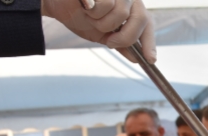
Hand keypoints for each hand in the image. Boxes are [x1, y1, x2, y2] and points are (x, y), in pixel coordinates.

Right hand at [41, 0, 155, 62]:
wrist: (57, 5)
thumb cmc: (80, 16)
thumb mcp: (103, 35)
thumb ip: (121, 44)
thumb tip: (137, 58)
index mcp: (131, 7)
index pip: (147, 22)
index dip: (150, 41)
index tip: (150, 59)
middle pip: (140, 18)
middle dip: (125, 36)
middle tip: (110, 41)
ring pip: (121, 13)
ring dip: (102, 22)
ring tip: (90, 15)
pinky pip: (104, 3)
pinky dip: (92, 10)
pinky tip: (84, 5)